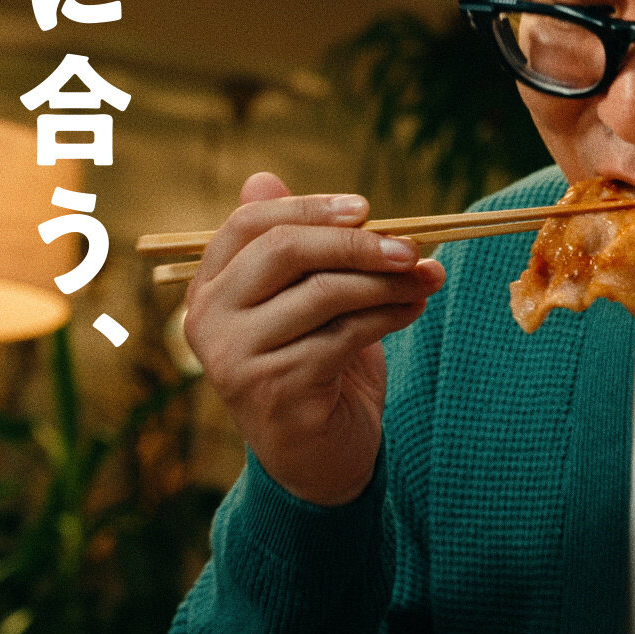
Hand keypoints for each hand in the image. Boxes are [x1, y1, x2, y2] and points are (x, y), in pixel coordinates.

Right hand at [181, 173, 445, 506]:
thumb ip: (292, 246)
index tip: (367, 208)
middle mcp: (210, 321)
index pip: (249, 224)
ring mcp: (238, 359)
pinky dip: (391, 315)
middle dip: (357, 242)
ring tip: (426, 279)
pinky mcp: (277, 389)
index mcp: (209, 289)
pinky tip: (414, 309)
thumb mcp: (303, 300)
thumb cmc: (314, 365)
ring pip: (324, 292)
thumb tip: (262, 174)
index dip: (310, 207)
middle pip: (284, 250)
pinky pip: (346, 333)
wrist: (320, 459)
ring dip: (387, 281)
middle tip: (411, 246)